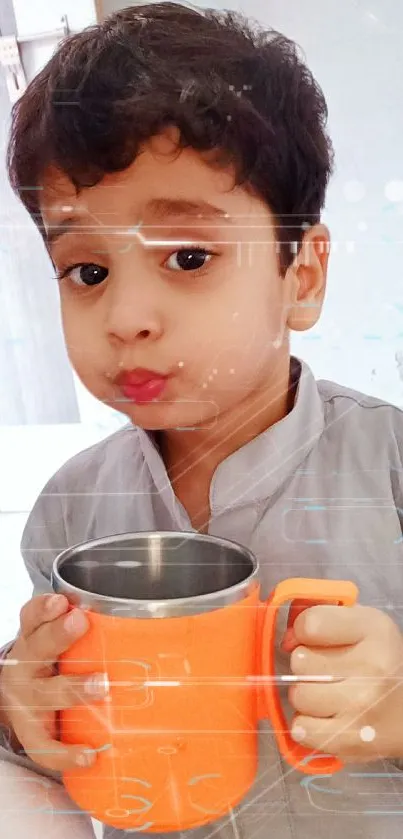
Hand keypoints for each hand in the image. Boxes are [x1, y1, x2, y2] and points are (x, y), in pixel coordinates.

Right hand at [0, 593, 108, 771]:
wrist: (15, 700)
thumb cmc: (49, 662)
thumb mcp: (55, 640)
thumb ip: (84, 624)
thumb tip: (141, 613)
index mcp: (33, 639)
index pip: (33, 617)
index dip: (46, 608)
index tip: (64, 601)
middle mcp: (26, 666)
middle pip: (38, 647)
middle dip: (59, 635)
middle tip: (80, 621)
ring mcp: (28, 701)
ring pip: (46, 694)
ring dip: (74, 688)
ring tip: (100, 684)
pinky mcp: (32, 734)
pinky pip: (46, 747)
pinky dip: (66, 753)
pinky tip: (88, 755)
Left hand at [283, 604, 402, 761]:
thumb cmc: (381, 662)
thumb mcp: (363, 626)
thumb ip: (322, 619)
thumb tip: (287, 641)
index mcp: (373, 630)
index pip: (311, 623)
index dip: (303, 631)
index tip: (313, 640)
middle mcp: (371, 667)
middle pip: (300, 661)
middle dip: (306, 666)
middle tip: (325, 671)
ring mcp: (361, 706)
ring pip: (299, 696)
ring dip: (306, 697)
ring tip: (327, 696)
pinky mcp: (350, 739)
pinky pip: (302, 730)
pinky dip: (308, 726)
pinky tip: (325, 718)